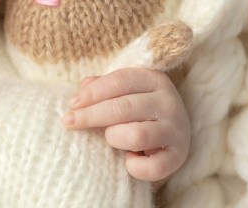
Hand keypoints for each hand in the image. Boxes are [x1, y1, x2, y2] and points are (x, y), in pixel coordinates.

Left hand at [63, 68, 190, 181]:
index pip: (120, 81)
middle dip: (91, 116)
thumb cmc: (137, 112)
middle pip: (123, 107)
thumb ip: (103, 87)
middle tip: (69, 122)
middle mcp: (169, 102)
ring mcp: (177, 130)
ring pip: (136, 136)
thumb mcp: (122, 94)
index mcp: (154, 80)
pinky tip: (128, 161)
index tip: (71, 104)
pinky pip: (152, 167)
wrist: (169, 138)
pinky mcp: (179, 156)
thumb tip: (83, 86)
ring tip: (111, 139)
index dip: (92, 93)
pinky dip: (135, 167)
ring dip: (114, 138)